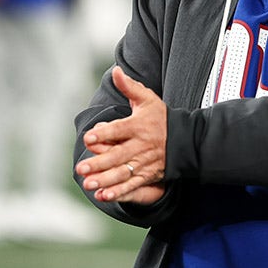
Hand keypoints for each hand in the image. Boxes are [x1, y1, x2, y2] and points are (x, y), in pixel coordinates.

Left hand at [76, 66, 167, 204]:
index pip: (120, 129)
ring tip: (89, 184)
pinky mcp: (147, 175)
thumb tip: (116, 71)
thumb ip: (130, 87)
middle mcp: (141, 146)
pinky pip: (132, 185)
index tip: (88, 137)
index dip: (104, 134)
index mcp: (139, 126)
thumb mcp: (147, 100)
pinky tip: (104, 196)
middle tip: (81, 167)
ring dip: (105, 180)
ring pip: (123, 173)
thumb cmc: (161, 118)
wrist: (186, 140)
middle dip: (99, 163)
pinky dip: (118, 192)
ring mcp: (145, 163)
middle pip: (118, 155)